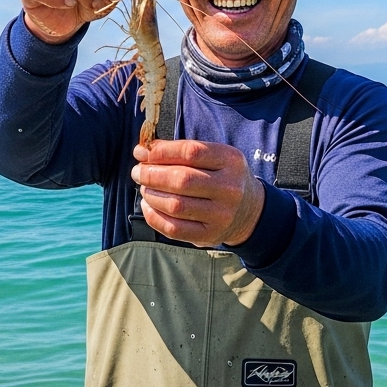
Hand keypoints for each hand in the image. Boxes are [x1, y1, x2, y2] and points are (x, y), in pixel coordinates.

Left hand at [131, 140, 265, 247]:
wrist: (249, 210)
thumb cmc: (221, 177)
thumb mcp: (214, 157)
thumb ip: (181, 152)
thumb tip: (142, 151)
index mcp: (231, 161)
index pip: (191, 152)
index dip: (161, 151)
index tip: (141, 152)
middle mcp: (229, 188)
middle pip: (182, 180)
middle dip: (152, 175)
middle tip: (138, 172)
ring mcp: (221, 215)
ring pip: (176, 205)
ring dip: (151, 195)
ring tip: (145, 188)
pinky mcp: (210, 235)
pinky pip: (174, 229)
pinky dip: (154, 216)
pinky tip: (149, 206)